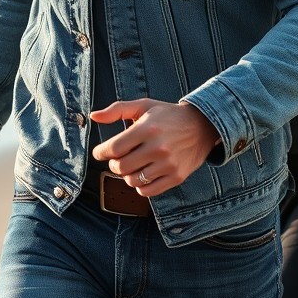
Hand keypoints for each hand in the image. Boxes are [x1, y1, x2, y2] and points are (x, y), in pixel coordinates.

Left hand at [90, 99, 219, 195]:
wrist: (202, 126)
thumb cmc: (168, 115)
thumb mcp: (144, 106)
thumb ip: (117, 110)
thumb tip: (94, 116)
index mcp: (147, 128)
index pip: (113, 148)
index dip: (101, 152)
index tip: (100, 152)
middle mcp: (158, 147)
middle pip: (121, 167)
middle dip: (113, 164)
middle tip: (116, 159)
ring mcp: (168, 164)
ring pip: (133, 181)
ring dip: (127, 175)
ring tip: (131, 165)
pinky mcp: (176, 177)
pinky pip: (148, 191)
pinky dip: (140, 186)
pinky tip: (142, 174)